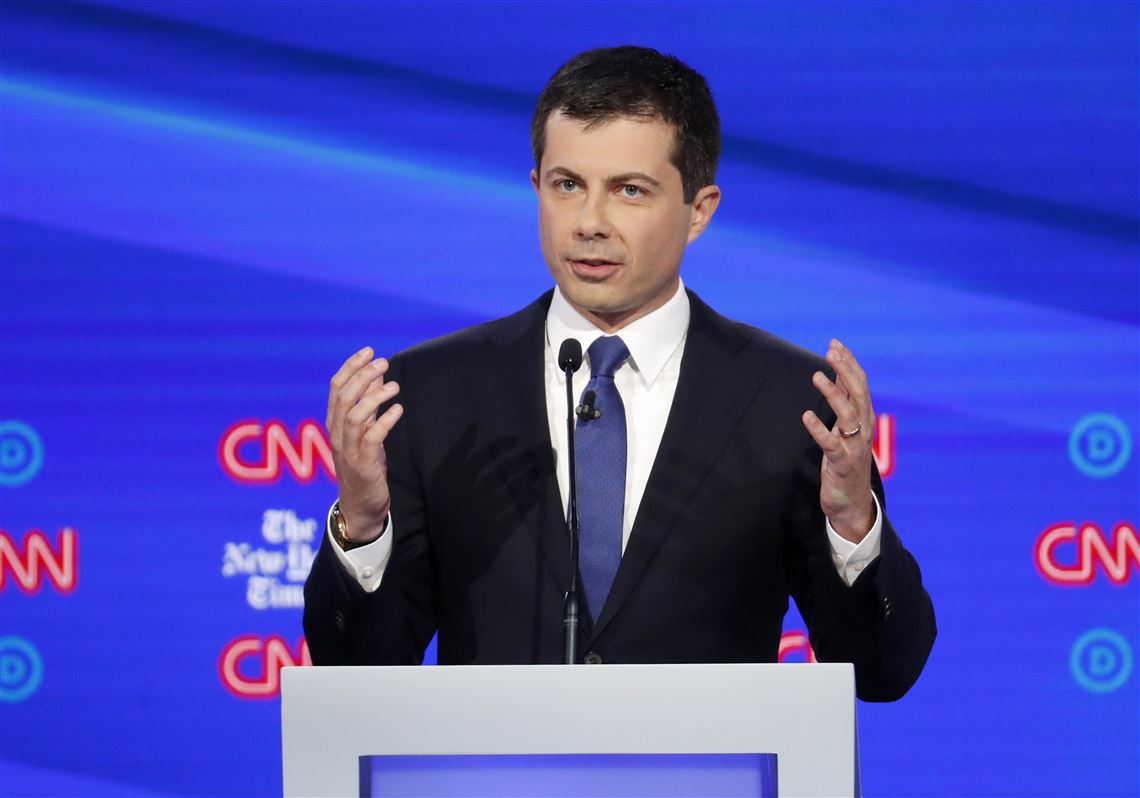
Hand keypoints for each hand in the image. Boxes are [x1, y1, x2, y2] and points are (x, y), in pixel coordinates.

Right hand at [326, 347, 403, 542]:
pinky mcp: (363, 465)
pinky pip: (371, 439)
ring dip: (374, 397)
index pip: (336, 388)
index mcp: (335, 423)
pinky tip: (399, 410)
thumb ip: (369, 402)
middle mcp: (337, 434)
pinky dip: (384, 421)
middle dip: (362, 376)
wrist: (360, 506)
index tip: (369, 350)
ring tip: (395, 386)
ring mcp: (348, 450)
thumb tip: (377, 372)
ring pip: (354, 416)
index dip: (351, 367)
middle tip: (383, 361)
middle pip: (344, 397)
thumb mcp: (365, 430)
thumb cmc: (364, 464)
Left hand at [801, 339, 875, 542]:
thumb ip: (844, 402)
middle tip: (830, 352)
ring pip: (848, 415)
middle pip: (858, 394)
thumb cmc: (847, 460)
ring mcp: (854, 446)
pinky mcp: (841, 463)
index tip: (835, 344)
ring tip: (817, 377)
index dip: (849, 363)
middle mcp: (863, 429)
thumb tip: (839, 374)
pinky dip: (819, 429)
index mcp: (865, 417)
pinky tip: (806, 416)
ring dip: (833, 394)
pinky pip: (830, 444)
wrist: (853, 502)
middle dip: (845, 371)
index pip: (860, 384)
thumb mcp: (847, 427)